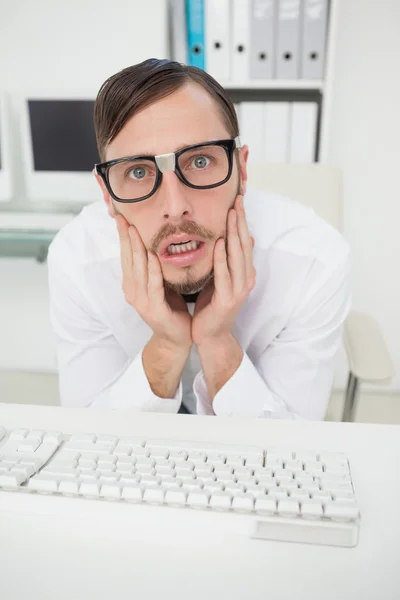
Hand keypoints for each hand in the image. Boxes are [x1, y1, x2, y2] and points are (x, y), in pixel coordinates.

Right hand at [116, 215, 191, 350]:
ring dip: (135, 249)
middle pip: (127, 259)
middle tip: (122, 216)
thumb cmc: (171, 308)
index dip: (123, 236)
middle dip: (125, 237)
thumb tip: (157, 242)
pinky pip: (153, 285)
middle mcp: (132, 291)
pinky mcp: (153, 309)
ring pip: (137, 270)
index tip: (122, 216)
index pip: (126, 255)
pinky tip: (153, 256)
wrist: (177, 338)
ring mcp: (141, 301)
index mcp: (133, 283)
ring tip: (134, 230)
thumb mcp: (161, 282)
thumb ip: (155, 266)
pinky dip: (152, 270)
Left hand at [191, 194, 255, 346]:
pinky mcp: (227, 299)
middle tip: (237, 199)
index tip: (237, 199)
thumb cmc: (212, 305)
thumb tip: (242, 237)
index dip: (242, 221)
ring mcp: (238, 290)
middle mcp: (246, 279)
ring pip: (237, 256)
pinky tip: (220, 243)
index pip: (244, 241)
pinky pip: (224, 275)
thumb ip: (228, 259)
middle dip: (241, 221)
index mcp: (244, 272)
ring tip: (231, 214)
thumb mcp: (221, 278)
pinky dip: (222, 258)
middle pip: (244, 245)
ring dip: (234, 234)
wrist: (210, 335)